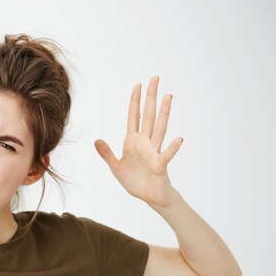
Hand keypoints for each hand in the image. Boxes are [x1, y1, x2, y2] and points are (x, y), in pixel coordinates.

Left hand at [94, 76, 182, 207]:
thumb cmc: (134, 181)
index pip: (134, 117)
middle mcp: (145, 143)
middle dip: (150, 98)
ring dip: (164, 113)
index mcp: (132, 142)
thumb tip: (96, 140)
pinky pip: (166, 155)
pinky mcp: (160, 165)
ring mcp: (154, 152)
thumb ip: (107, 154)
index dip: (135, 101)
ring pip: (159, 129)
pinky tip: (179, 139)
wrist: (149, 197)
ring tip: (168, 97)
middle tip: (155, 78)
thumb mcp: (116, 167)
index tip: (138, 84)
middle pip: (148, 116)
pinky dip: (172, 148)